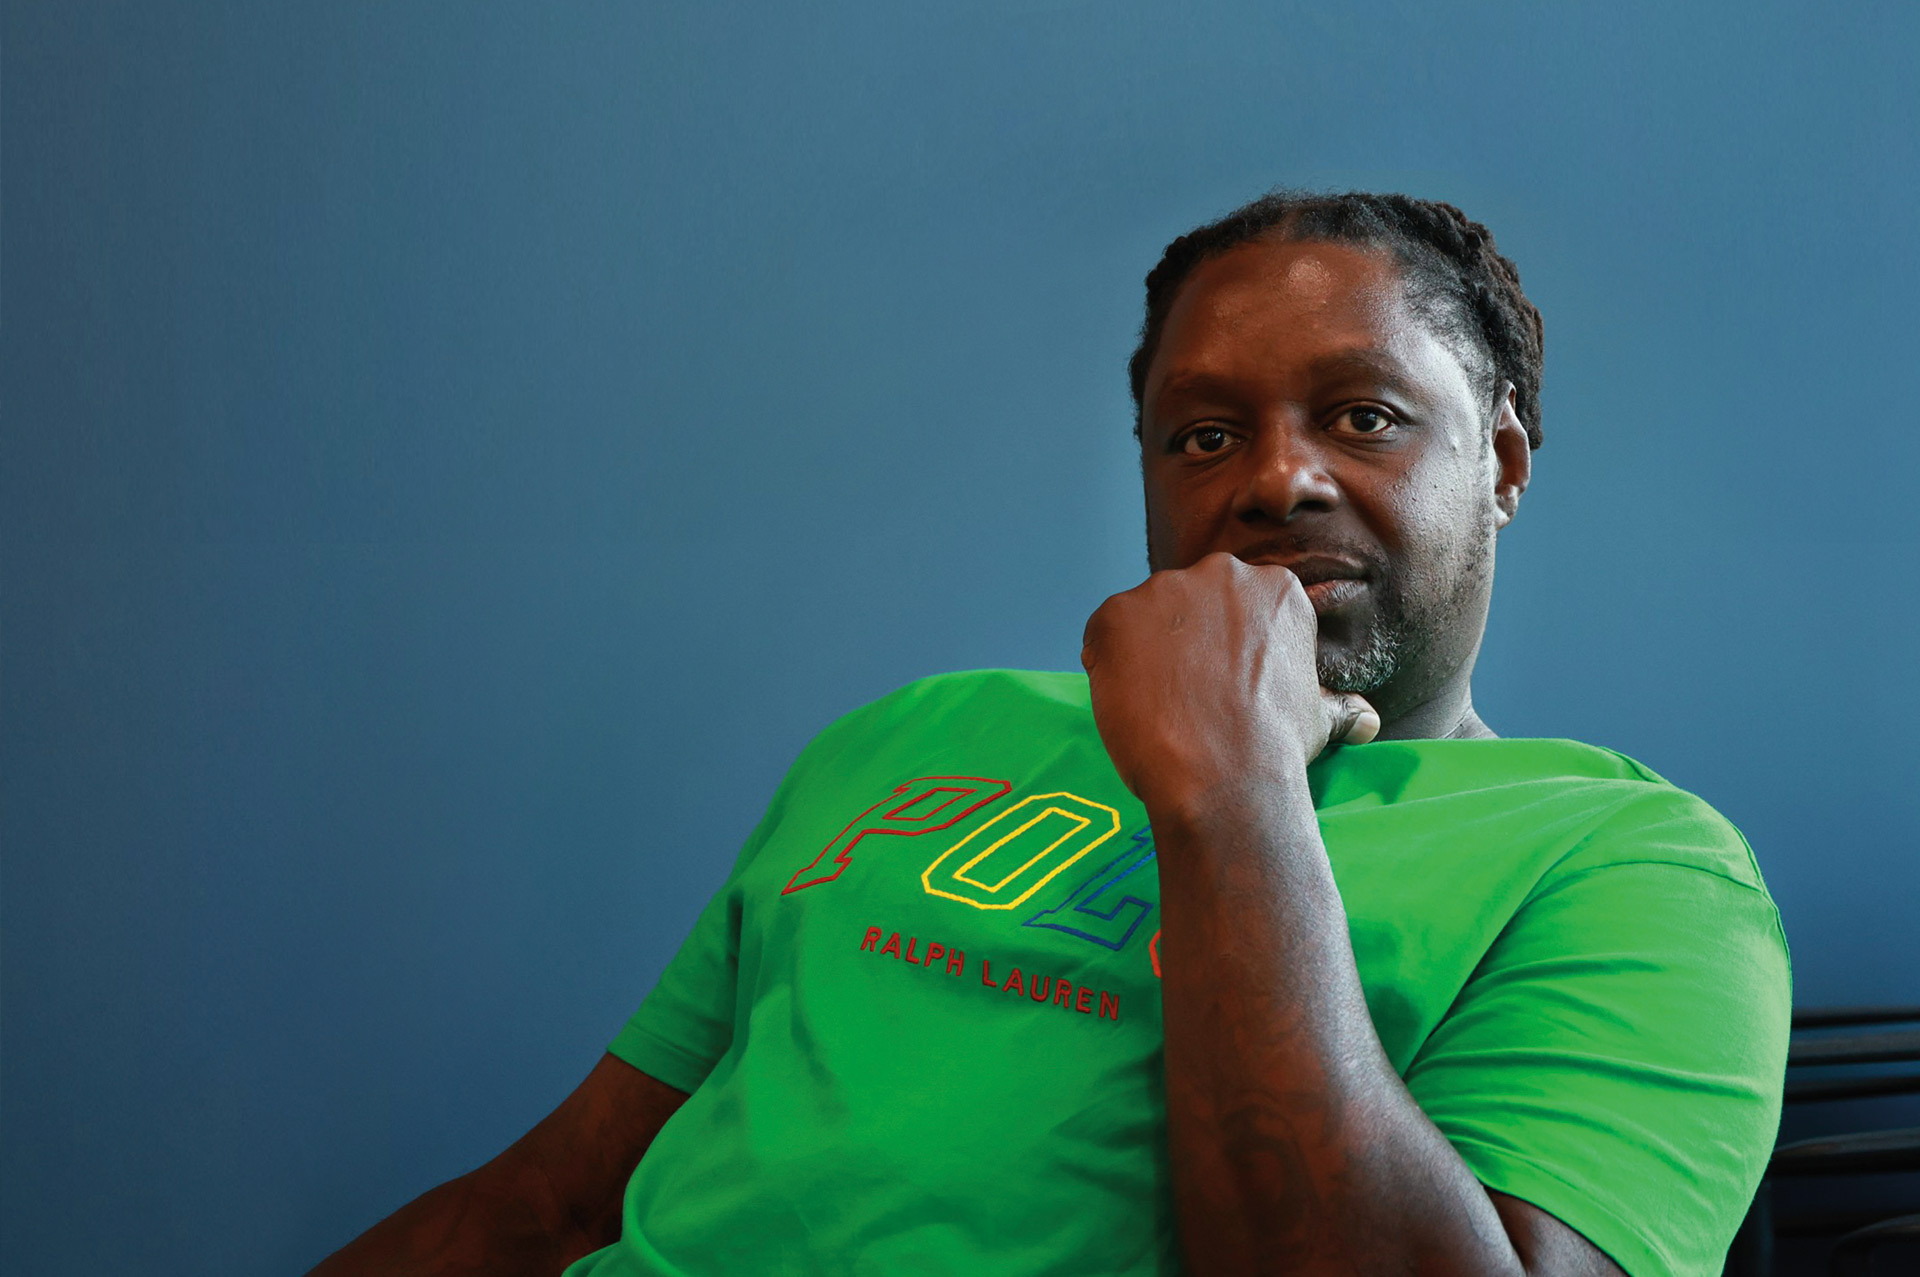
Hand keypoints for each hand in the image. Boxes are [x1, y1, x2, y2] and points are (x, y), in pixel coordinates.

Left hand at [1080, 552, 1379, 812]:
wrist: (1224, 776)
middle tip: (1190, 698)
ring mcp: (1164, 589)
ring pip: (1144, 620)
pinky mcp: (1115, 613)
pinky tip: (1133, 703)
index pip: (1232, 609)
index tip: (1225, 688)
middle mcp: (1220, 572)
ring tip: (1162, 707)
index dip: (1224, 654)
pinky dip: (1107, 667)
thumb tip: (1367, 721)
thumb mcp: (1318, 719)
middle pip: (1188, 604)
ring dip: (1145, 657)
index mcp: (1275, 587)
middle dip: (1185, 644)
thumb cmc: (1275, 749)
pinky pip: (1102, 637)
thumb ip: (1338, 706)